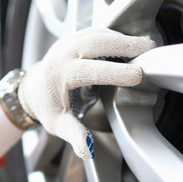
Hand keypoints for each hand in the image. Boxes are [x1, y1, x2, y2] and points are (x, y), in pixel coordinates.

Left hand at [18, 27, 155, 158]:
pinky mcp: (75, 37)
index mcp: (59, 74)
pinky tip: (132, 43)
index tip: (137, 75)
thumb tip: (88, 150)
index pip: (90, 70)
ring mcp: (68, 42)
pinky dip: (116, 35)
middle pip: (95, 42)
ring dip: (123, 38)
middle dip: (124, 45)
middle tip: (149, 51)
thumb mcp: (57, 124)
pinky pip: (97, 31)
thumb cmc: (47, 106)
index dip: (115, 72)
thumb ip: (74, 135)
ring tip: (146, 46)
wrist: (32, 88)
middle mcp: (62, 53)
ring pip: (98, 33)